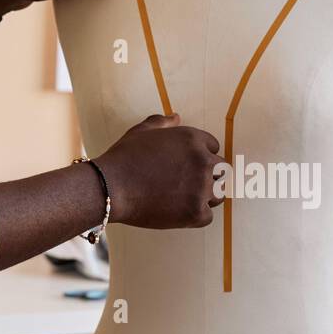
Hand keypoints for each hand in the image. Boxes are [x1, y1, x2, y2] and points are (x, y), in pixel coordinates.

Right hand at [96, 113, 224, 228]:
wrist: (111, 187)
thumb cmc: (124, 157)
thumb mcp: (141, 131)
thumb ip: (162, 123)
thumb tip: (176, 117)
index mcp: (193, 139)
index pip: (213, 147)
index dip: (200, 155)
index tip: (185, 165)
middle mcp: (203, 161)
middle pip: (221, 170)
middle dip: (207, 175)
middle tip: (185, 184)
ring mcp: (201, 188)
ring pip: (219, 193)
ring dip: (205, 196)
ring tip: (181, 198)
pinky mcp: (196, 212)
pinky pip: (207, 215)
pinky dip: (194, 216)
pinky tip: (176, 211)